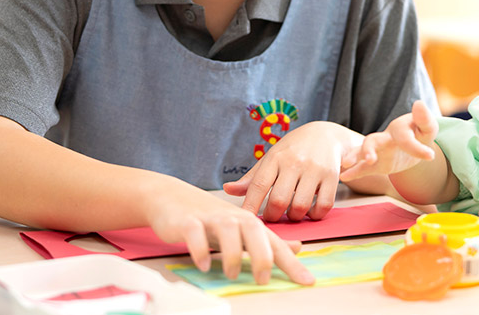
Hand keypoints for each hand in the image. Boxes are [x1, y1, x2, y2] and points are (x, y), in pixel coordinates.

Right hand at [146, 179, 313, 284]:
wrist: (170, 197)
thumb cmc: (210, 217)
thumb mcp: (241, 227)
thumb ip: (268, 240)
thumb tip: (299, 248)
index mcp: (249, 222)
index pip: (275, 243)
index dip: (292, 263)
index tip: (308, 281)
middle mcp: (234, 218)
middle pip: (254, 232)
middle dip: (261, 256)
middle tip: (263, 279)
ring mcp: (211, 218)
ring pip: (228, 232)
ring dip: (232, 254)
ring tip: (232, 273)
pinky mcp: (188, 221)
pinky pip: (196, 234)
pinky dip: (200, 249)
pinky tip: (203, 265)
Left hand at [223, 121, 353, 222]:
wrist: (325, 134)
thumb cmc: (293, 150)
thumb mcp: (271, 158)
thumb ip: (251, 178)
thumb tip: (227, 189)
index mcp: (275, 157)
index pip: (258, 185)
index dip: (250, 206)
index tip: (247, 220)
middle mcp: (295, 162)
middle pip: (278, 200)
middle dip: (273, 216)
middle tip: (272, 217)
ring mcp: (315, 169)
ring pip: (300, 206)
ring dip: (294, 217)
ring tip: (291, 213)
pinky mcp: (332, 176)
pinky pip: (323, 205)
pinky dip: (315, 215)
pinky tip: (310, 212)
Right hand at [339, 99, 436, 181]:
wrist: (414, 142)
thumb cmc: (420, 133)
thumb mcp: (427, 128)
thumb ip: (424, 119)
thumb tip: (419, 103)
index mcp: (399, 130)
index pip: (406, 139)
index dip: (417, 148)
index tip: (430, 155)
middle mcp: (385, 139)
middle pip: (372, 140)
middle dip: (368, 149)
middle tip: (370, 159)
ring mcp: (379, 152)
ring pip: (362, 152)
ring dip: (355, 157)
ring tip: (346, 163)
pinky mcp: (377, 165)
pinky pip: (363, 168)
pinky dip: (354, 172)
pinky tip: (344, 177)